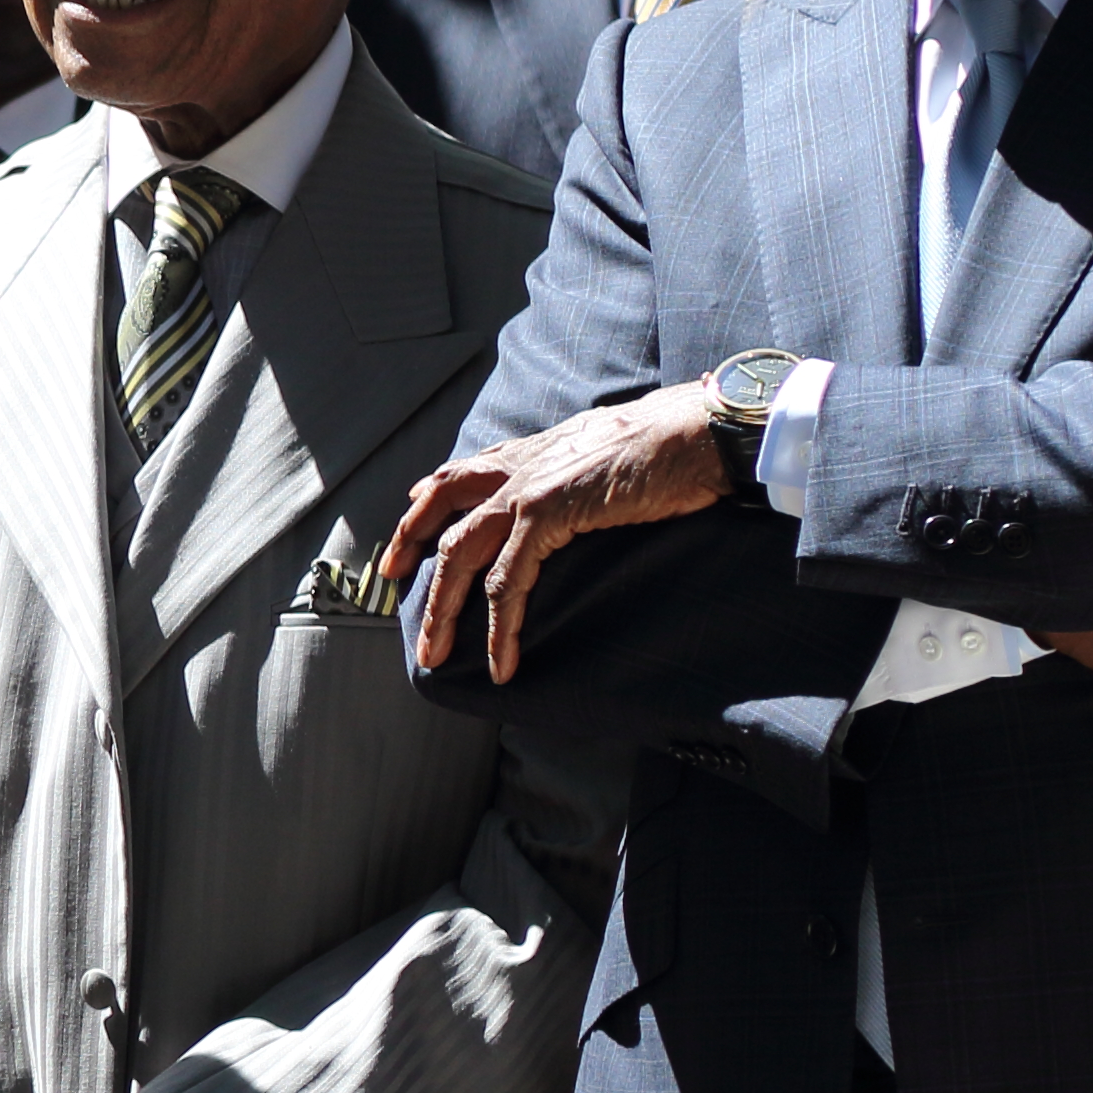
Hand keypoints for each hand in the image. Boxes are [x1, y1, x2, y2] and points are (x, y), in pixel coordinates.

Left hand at [383, 388, 721, 682]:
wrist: (702, 431)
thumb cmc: (673, 442)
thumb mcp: (605, 450)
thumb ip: (573, 468)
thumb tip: (576, 485)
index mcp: (532, 451)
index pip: (459, 474)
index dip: (427, 501)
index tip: (409, 523)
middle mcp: (519, 467)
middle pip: (441, 511)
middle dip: (410, 549)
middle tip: (390, 582)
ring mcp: (527, 491)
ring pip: (461, 556)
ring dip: (444, 610)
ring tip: (433, 652)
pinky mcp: (547, 516)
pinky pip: (509, 583)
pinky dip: (501, 627)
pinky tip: (501, 661)